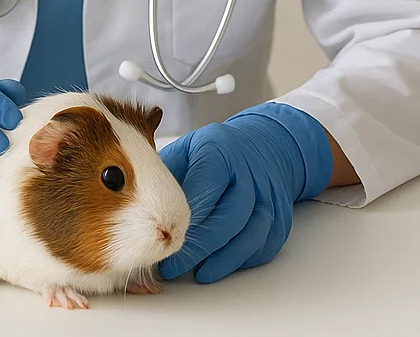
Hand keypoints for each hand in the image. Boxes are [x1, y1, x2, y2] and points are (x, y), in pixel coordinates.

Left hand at [157, 103, 332, 283]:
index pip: (205, 187)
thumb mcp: (186, 148)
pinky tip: (223, 265)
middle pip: (229, 216)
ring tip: (200, 274)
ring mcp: (268, 195)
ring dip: (224, 259)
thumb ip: (165, 173)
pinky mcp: (280, 216)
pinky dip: (244, 260)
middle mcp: (248, 172)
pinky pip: (265, 245)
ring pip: (251, 234)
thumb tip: (139, 205)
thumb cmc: (216, 151)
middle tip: (174, 267)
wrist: (262, 145)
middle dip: (201, 247)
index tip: (161, 237)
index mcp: (220, 151)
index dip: (184, 217)